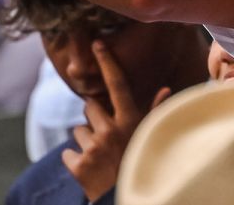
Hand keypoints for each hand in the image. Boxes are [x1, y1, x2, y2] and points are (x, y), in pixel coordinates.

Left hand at [61, 41, 169, 202]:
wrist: (122, 199)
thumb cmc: (139, 163)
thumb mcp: (149, 137)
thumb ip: (154, 112)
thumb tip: (165, 88)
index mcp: (129, 121)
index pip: (118, 85)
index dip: (108, 62)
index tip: (97, 44)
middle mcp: (110, 131)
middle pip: (89, 107)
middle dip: (94, 118)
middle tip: (106, 136)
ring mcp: (93, 148)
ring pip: (77, 130)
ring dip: (85, 141)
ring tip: (101, 156)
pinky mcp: (78, 166)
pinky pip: (68, 153)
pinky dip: (75, 161)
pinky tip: (89, 169)